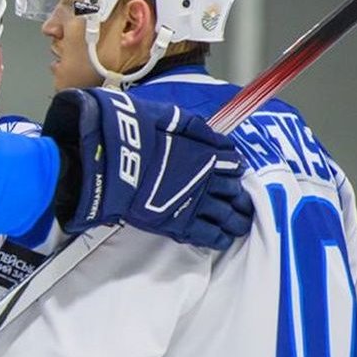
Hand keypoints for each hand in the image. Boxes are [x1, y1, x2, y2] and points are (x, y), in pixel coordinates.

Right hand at [42, 88, 252, 248]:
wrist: (114, 160)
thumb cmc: (137, 134)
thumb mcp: (169, 117)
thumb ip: (195, 128)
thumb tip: (218, 138)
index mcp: (207, 153)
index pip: (233, 164)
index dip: (235, 171)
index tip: (234, 175)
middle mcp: (207, 180)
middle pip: (235, 192)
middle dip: (240, 198)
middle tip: (242, 203)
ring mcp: (194, 203)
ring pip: (227, 216)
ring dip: (235, 220)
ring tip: (238, 224)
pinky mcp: (179, 224)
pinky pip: (208, 235)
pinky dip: (218, 238)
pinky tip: (221, 239)